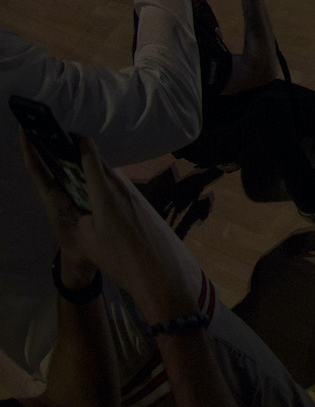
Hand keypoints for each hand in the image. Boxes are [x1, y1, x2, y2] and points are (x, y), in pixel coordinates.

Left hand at [18, 130, 94, 284]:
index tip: (25, 127)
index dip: (29, 147)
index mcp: (51, 196)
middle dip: (43, 141)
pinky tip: (83, 152)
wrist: (80, 260)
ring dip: (60, 149)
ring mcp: (64, 194)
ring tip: (61, 130)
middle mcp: (54, 192)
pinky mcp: (74, 197)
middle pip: (47, 162)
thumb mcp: (86, 221)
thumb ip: (91, 195)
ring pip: (60, 166)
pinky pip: (74, 174)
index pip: (36, 167)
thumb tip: (96, 169)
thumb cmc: (79, 241)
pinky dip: (75, 161)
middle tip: (43, 119)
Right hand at [61, 138, 197, 322]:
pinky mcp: (142, 207)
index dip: (78, 142)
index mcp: (105, 194)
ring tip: (77, 177)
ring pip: (111, 180)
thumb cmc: (120, 258)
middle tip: (65, 154)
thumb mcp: (89, 238)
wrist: (157, 273)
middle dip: (84, 159)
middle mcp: (122, 190)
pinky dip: (106, 190)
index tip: (68, 133)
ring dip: (96, 176)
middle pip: (101, 167)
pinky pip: (120, 192)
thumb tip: (86, 206)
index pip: (91, 158)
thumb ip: (83, 216)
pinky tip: (98, 201)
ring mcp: (135, 198)